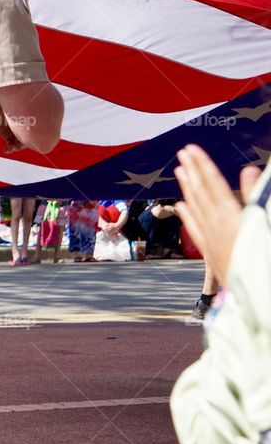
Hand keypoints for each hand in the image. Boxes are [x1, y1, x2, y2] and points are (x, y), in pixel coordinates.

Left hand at [174, 144, 260, 283]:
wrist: (257, 294)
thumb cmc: (262, 257)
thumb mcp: (262, 223)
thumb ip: (254, 195)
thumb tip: (248, 169)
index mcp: (230, 215)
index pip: (213, 183)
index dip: (203, 164)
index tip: (192, 149)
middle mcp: (216, 223)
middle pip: (201, 191)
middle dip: (192, 170)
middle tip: (182, 152)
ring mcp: (210, 237)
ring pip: (194, 207)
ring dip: (187, 187)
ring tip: (180, 170)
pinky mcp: (209, 250)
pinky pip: (194, 228)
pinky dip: (187, 214)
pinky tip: (181, 205)